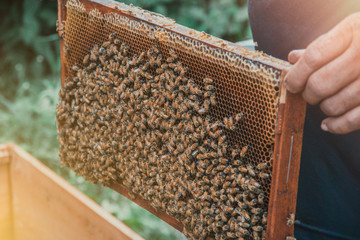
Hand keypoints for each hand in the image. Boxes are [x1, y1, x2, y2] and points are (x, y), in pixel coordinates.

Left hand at [284, 13, 359, 133]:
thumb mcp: (348, 34)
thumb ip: (321, 47)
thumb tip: (293, 59)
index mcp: (353, 32)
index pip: (313, 58)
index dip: (295, 75)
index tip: (290, 84)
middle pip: (319, 84)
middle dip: (308, 94)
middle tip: (309, 93)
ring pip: (333, 104)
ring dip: (323, 107)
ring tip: (326, 101)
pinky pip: (353, 120)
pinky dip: (336, 126)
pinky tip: (328, 124)